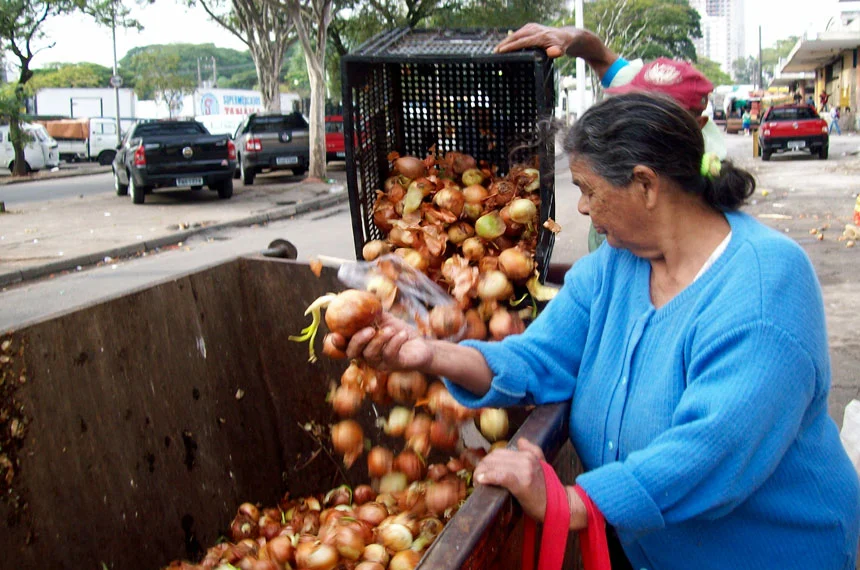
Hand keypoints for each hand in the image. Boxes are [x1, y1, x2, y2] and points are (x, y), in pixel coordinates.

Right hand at [332, 312, 433, 371]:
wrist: (421, 344)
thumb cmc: (399, 332)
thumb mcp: (385, 320)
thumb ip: (371, 313)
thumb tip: (359, 298)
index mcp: (362, 346)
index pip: (344, 347)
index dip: (337, 344)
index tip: (335, 335)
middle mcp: (367, 357)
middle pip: (353, 353)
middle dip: (358, 341)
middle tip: (369, 329)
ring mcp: (380, 363)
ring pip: (371, 354)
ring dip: (380, 339)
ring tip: (391, 328)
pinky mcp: (394, 366)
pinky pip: (390, 354)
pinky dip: (395, 342)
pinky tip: (402, 334)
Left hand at [474, 438, 588, 529]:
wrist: (560, 507)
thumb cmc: (547, 490)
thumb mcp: (542, 466)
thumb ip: (532, 451)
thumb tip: (521, 440)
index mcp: (528, 455)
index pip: (499, 453)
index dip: (487, 462)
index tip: (482, 472)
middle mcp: (527, 460)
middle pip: (493, 458)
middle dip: (482, 468)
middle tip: (478, 480)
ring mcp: (525, 471)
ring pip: (494, 466)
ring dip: (481, 474)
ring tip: (479, 483)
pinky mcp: (523, 484)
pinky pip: (501, 476)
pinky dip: (489, 477)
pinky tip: (482, 480)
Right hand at [495, 24, 616, 78]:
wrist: (567, 37)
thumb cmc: (563, 45)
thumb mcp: (562, 50)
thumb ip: (557, 52)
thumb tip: (554, 52)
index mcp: (539, 36)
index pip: (522, 41)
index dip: (510, 47)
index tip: (501, 51)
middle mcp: (534, 29)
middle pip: (515, 36)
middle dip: (504, 44)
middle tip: (494, 52)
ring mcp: (532, 27)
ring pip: (515, 34)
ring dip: (506, 41)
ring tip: (496, 50)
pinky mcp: (531, 27)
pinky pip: (518, 34)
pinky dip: (511, 39)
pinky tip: (505, 46)